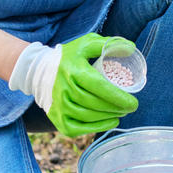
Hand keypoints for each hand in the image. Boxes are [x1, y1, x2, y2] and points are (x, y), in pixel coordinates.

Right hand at [7, 33, 139, 136]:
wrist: (38, 70)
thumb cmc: (68, 57)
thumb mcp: (86, 44)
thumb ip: (109, 44)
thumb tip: (131, 48)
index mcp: (74, 71)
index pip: (99, 87)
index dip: (118, 97)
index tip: (133, 102)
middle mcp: (64, 89)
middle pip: (95, 103)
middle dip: (116, 108)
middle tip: (130, 107)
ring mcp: (59, 105)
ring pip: (88, 117)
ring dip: (109, 117)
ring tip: (122, 113)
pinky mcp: (57, 118)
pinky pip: (78, 128)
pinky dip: (97, 127)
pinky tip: (110, 122)